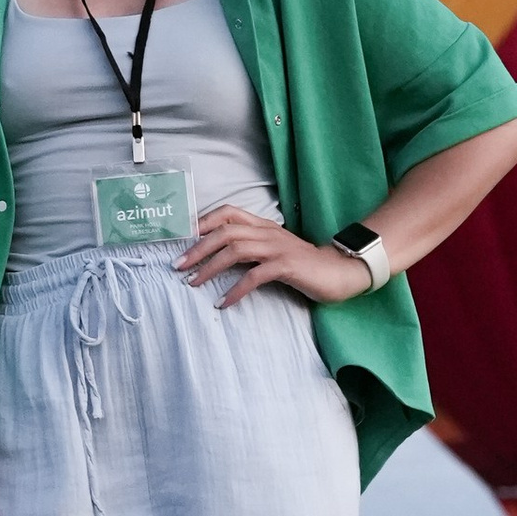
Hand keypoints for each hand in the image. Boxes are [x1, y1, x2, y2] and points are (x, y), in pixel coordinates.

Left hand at [174, 206, 370, 308]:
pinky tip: (224, 302)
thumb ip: (250, 246)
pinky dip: (236, 290)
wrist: (339, 271)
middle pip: (225, 232)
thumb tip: (216, 255)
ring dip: (210, 267)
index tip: (181, 237)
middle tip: (177, 266)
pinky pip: (255, 276)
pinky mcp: (287, 266)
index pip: (228, 212)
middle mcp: (267, 232)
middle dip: (198, 248)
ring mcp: (277, 248)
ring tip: (193, 283)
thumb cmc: (302, 264)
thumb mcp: (273, 249)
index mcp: (263, 225)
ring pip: (236, 250)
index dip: (202, 221)